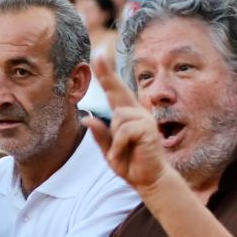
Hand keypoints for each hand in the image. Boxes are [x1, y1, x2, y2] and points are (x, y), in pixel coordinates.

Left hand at [83, 51, 171, 195]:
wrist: (149, 181)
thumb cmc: (130, 164)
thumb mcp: (109, 150)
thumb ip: (100, 135)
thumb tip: (87, 117)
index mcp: (125, 115)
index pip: (114, 91)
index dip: (106, 74)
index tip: (98, 56)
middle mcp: (136, 112)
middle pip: (118, 90)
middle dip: (107, 74)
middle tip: (98, 55)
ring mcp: (144, 119)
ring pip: (118, 118)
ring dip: (114, 139)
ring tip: (120, 152)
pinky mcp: (148, 129)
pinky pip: (124, 131)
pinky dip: (118, 145)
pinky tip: (121, 155)